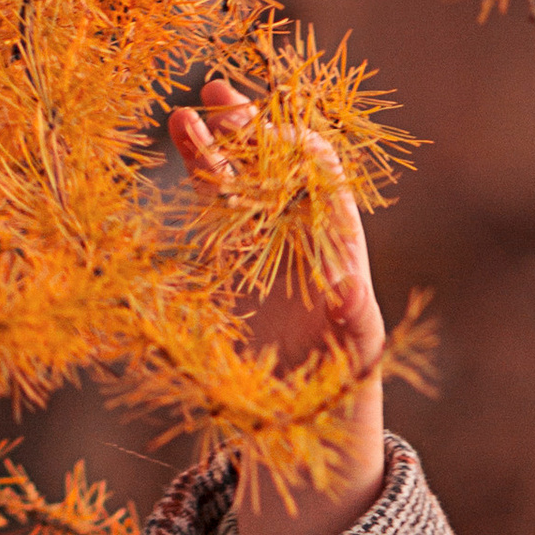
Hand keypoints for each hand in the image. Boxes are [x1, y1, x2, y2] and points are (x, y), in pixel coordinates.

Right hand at [164, 71, 386, 534]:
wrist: (303, 435)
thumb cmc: (339, 400)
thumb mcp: (352, 366)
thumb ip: (353, 326)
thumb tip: (351, 289)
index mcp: (340, 252)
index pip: (325, 180)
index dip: (299, 151)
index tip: (269, 136)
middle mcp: (304, 240)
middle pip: (278, 167)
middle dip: (253, 132)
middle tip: (221, 99)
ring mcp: (265, 247)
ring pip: (242, 179)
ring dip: (218, 142)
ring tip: (185, 111)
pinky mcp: (231, 263)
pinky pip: (216, 206)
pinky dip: (199, 169)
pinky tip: (180, 133)